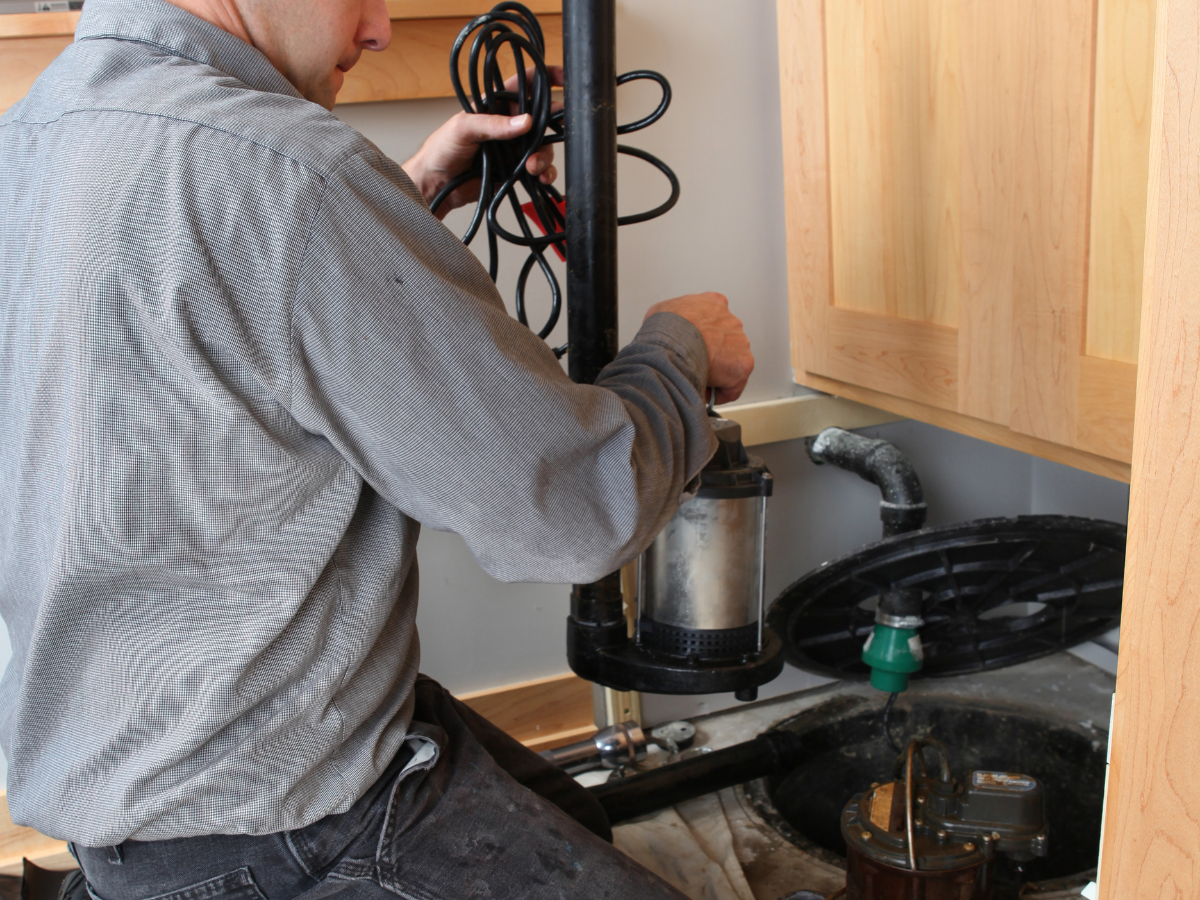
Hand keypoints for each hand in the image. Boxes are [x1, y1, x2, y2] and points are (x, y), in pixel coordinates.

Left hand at [403, 66, 562, 218]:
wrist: (436, 185)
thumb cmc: (441, 150)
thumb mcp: (463, 128)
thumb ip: (493, 124)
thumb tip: (523, 122)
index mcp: (496, 106)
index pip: (525, 84)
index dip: (545, 77)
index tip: (563, 78)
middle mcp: (508, 125)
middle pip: (542, 120)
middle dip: (549, 129)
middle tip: (543, 139)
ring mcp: (514, 148)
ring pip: (543, 147)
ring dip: (544, 157)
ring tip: (533, 167)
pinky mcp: (516, 170)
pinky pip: (539, 170)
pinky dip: (545, 174)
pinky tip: (540, 177)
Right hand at [646, 293, 753, 403]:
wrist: (673, 340)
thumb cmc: (666, 327)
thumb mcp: (661, 311)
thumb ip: (671, 319)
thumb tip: (663, 332)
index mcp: (714, 304)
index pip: (714, 321)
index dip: (702, 339)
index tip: (693, 351)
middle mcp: (731, 321)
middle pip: (724, 344)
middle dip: (710, 357)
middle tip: (693, 367)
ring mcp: (741, 342)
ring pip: (730, 365)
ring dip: (716, 375)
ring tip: (696, 380)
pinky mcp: (744, 364)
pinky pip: (733, 386)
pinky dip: (719, 393)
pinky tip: (703, 392)